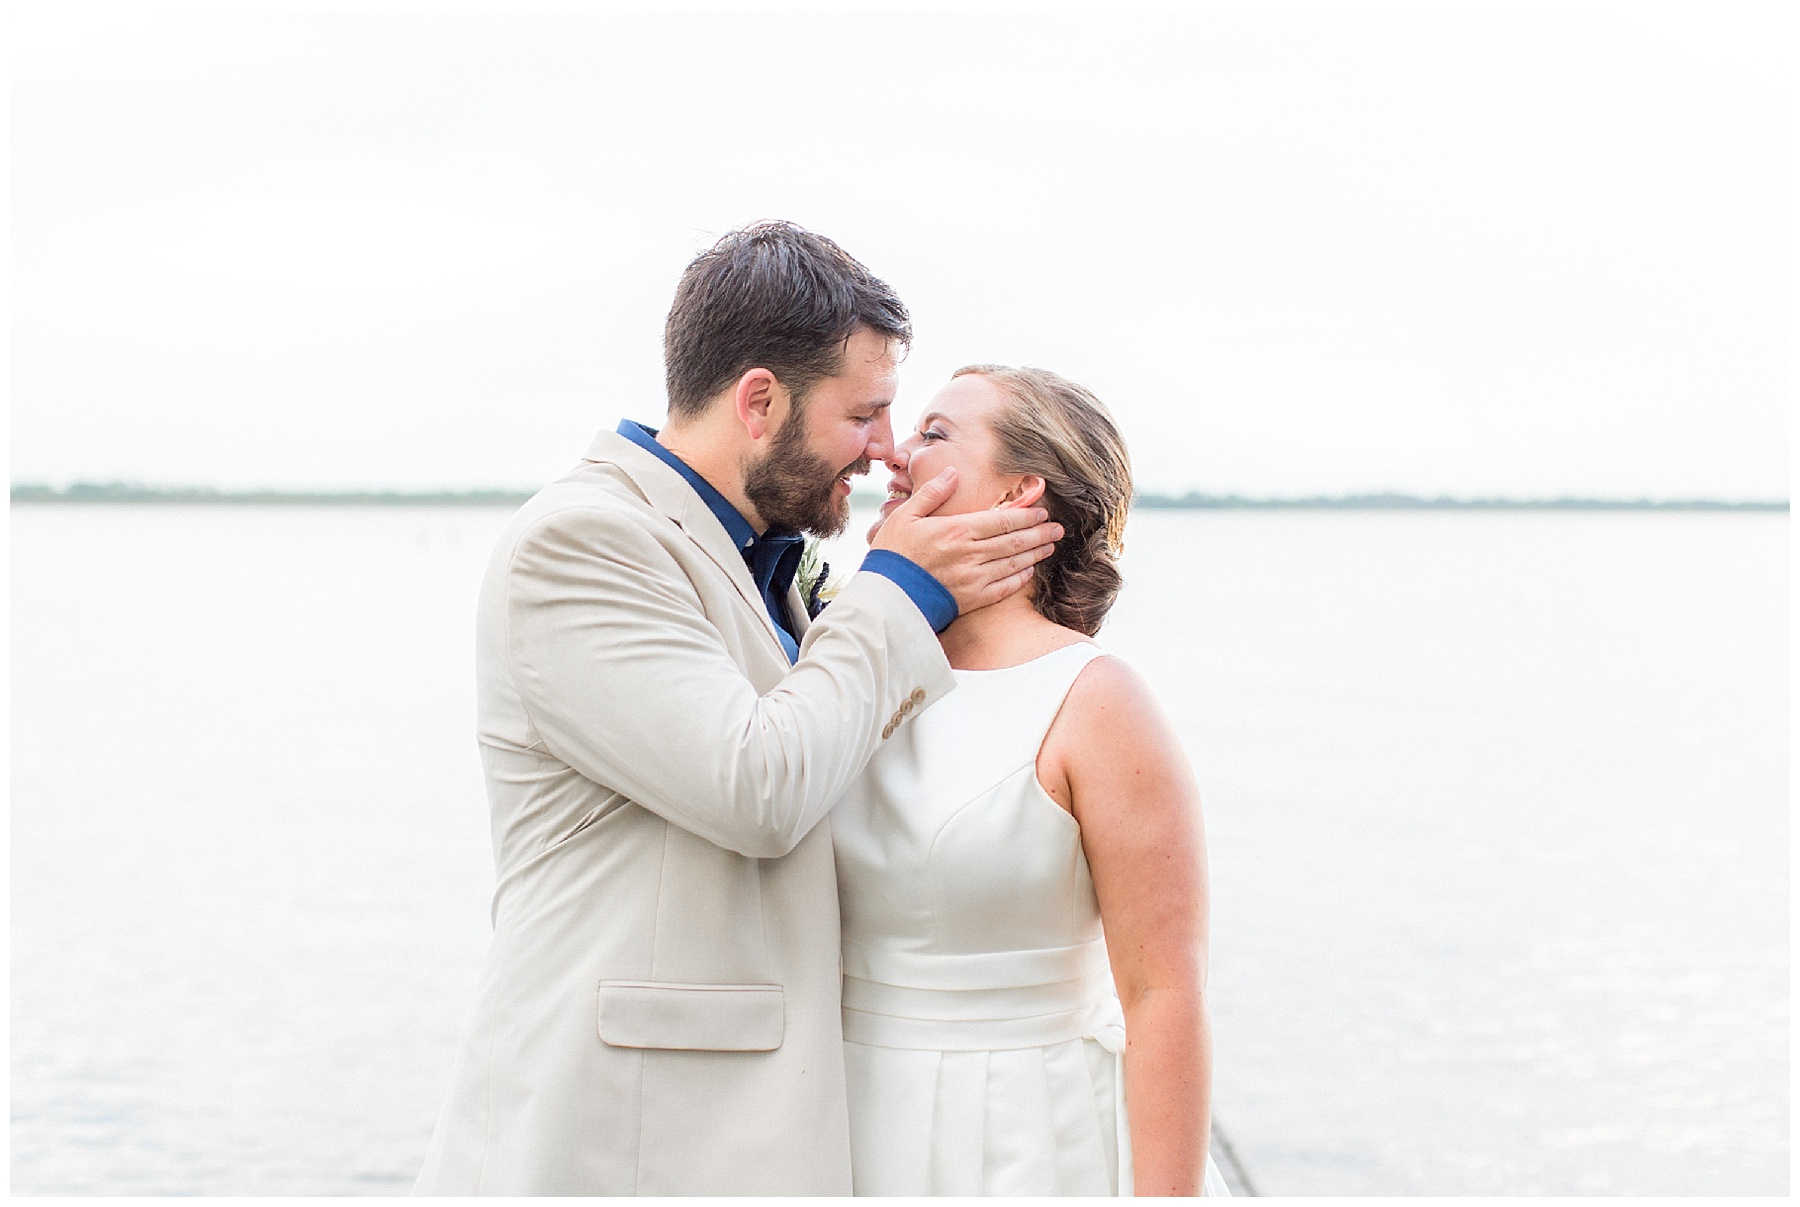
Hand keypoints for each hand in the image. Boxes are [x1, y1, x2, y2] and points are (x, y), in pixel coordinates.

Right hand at [871, 468, 1061, 614]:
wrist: (886, 598)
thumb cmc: (892, 555)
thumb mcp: (905, 516)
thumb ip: (932, 493)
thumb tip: (952, 473)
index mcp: (957, 530)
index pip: (1002, 520)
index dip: (1026, 516)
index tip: (1041, 512)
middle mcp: (970, 553)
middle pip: (1014, 541)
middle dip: (1039, 533)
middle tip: (1057, 528)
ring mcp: (973, 578)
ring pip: (1013, 563)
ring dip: (1035, 554)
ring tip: (1050, 546)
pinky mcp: (971, 599)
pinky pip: (1004, 588)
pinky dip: (1019, 578)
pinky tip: (1029, 571)